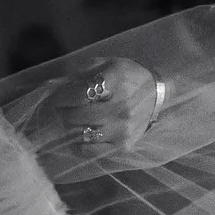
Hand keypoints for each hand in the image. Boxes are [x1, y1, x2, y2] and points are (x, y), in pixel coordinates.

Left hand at [14, 57, 158, 158]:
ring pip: (81, 133)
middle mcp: (121, 108)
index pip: (79, 94)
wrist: (158, 95)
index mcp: (116, 83)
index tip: (56, 97)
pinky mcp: (123, 145)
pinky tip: (78, 135)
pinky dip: (78, 144)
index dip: (61, 96)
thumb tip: (59, 83)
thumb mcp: (109, 64)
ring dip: (68, 127)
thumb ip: (83, 70)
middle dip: (61, 111)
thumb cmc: (129, 77)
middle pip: (77, 115)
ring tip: (69, 120)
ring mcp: (122, 129)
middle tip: (59, 108)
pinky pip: (90, 150)